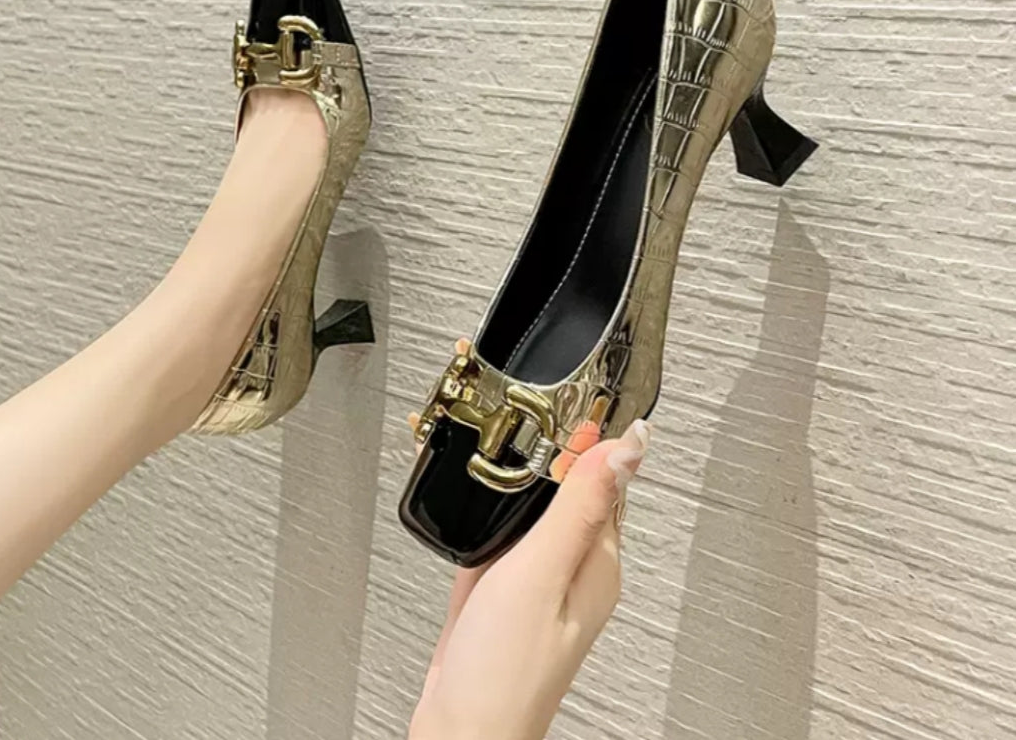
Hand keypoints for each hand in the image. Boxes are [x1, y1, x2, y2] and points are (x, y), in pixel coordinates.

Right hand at [407, 416, 650, 739]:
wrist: (457, 731)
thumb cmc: (505, 674)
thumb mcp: (542, 574)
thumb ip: (581, 507)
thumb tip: (632, 446)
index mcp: (597, 558)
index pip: (606, 472)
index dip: (590, 427)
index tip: (572, 385)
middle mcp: (571, 562)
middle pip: (568, 480)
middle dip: (549, 435)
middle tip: (524, 389)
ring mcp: (535, 571)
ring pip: (533, 498)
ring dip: (516, 460)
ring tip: (496, 415)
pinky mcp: (501, 580)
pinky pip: (501, 522)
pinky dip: (488, 494)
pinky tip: (472, 478)